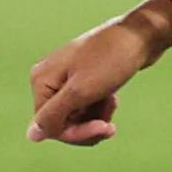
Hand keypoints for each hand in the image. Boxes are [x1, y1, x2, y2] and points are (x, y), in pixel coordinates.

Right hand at [29, 1, 171, 146]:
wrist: (141, 35)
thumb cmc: (111, 60)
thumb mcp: (80, 92)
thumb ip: (53, 115)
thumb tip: (31, 135)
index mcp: (41, 80)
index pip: (49, 125)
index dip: (75, 133)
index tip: (103, 128)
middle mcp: (49, 78)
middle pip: (62, 122)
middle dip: (88, 127)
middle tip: (110, 126)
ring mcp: (66, 78)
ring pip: (76, 117)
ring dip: (96, 118)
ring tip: (113, 104)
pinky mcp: (83, 78)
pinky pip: (86, 106)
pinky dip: (100, 108)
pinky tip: (113, 99)